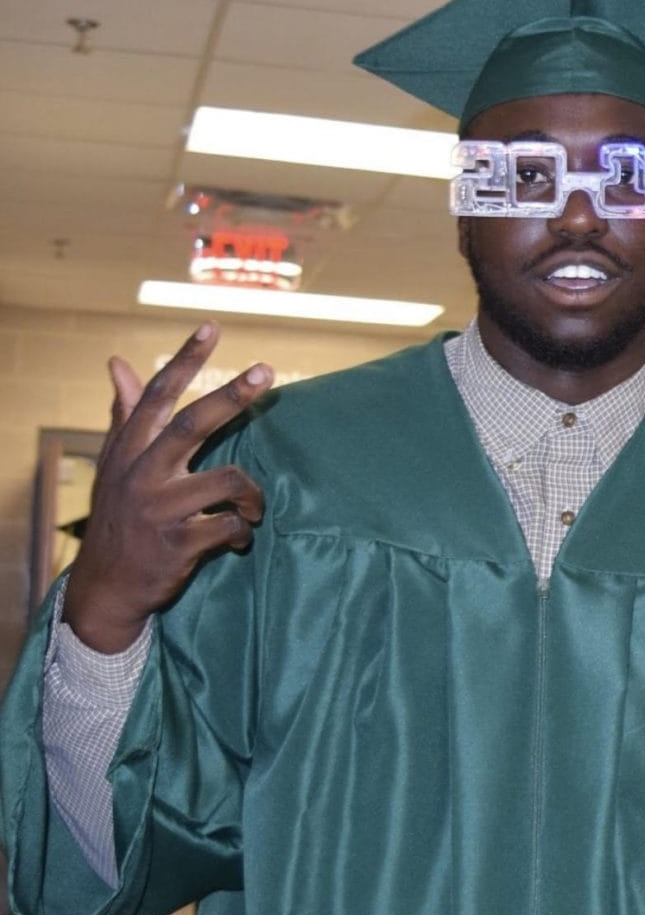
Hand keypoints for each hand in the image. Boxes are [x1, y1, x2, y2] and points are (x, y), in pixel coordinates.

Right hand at [63, 323, 273, 653]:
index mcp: (129, 450)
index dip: (184, 360)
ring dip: (251, 495)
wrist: (108, 587)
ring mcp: (159, 509)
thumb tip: (117, 361)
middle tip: (266, 371)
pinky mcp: (178, 544)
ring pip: (227, 480)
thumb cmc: (120, 517)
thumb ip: (123, 414)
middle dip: (232, 396)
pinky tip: (236, 538)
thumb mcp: (115, 466)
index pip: (157, 395)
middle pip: (193, 425)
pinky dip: (241, 531)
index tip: (212, 327)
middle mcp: (142, 474)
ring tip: (251, 509)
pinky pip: (229, 526)